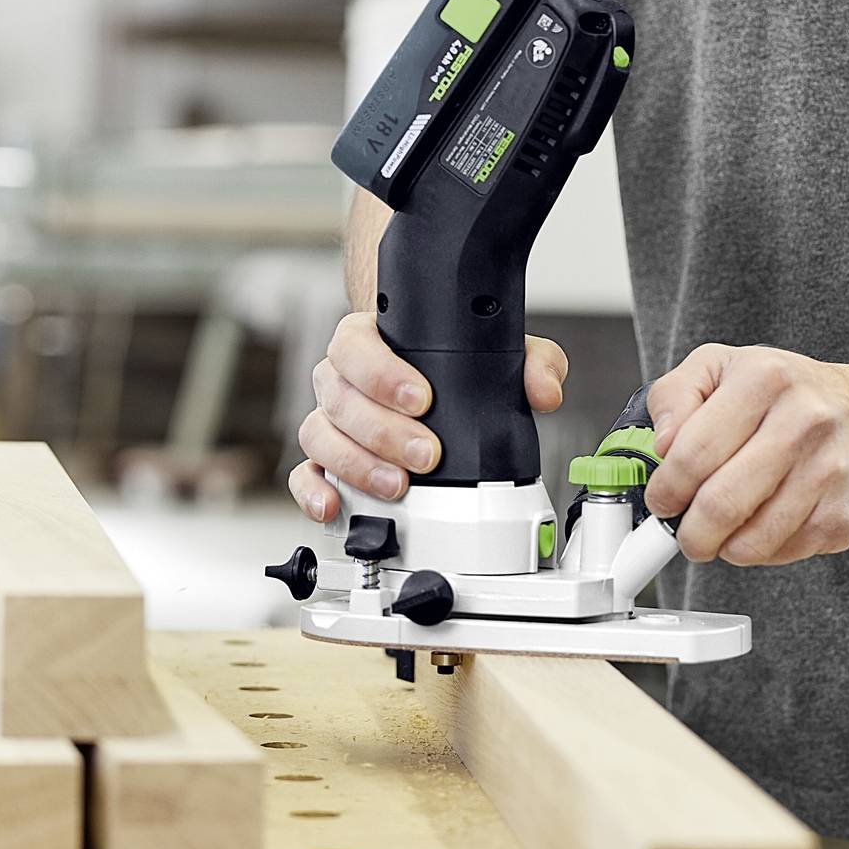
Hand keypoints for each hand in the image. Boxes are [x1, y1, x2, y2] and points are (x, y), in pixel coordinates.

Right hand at [285, 312, 567, 523]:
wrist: (425, 381)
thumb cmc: (448, 367)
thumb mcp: (497, 352)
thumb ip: (530, 361)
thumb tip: (544, 391)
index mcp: (370, 341)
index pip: (356, 345)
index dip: (382, 373)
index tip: (422, 398)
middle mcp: (341, 379)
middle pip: (339, 397)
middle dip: (383, 431)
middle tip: (426, 453)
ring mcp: (330, 421)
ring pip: (320, 436)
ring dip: (356, 465)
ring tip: (398, 485)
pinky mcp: (323, 461)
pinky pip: (304, 474)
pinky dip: (313, 492)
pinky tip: (334, 507)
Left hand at [645, 345, 848, 564]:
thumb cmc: (793, 393)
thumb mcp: (724, 366)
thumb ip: (676, 397)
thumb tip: (661, 446)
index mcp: (764, 379)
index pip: (692, 454)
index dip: (665, 489)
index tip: (662, 501)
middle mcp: (803, 422)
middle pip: (720, 505)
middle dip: (689, 533)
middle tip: (685, 533)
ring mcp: (830, 472)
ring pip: (750, 541)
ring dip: (723, 546)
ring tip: (723, 529)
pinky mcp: (846, 515)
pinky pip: (782, 554)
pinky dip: (761, 550)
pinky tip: (764, 525)